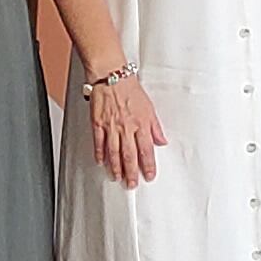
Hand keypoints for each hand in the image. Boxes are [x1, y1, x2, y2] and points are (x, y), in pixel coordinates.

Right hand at [88, 70, 167, 189]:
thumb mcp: (149, 107)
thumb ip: (155, 127)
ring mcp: (111, 127)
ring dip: (116, 167)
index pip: (146, 150)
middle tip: (132, 184)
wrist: (111, 76)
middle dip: (131, 172)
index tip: (149, 176)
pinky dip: (100, 154)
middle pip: (130, 155)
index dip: (148, 165)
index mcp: (141, 123)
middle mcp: (126, 127)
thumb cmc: (130, 89)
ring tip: (118, 178)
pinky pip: (99, 142)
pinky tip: (101, 162)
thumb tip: (162, 141)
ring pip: (114, 152)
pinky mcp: (98, 123)